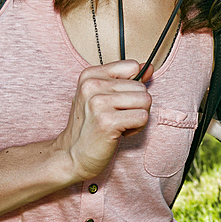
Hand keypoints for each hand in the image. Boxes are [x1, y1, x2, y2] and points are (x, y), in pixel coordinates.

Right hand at [56, 61, 152, 181]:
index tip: (118, 101)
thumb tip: (148, 67)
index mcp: (90, 75)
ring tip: (120, 125)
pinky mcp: (107, 121)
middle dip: (137, 105)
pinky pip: (142, 117)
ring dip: (138, 117)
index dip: (132, 86)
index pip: (132, 66)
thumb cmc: (90, 126)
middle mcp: (92, 85)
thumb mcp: (104, 96)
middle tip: (118, 117)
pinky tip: (121, 133)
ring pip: (145, 101)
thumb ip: (127, 80)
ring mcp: (98, 103)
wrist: (72, 155)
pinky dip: (137, 128)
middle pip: (141, 86)